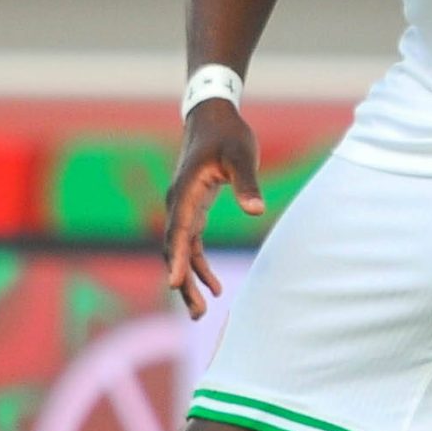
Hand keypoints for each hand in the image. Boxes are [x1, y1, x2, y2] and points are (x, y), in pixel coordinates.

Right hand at [163, 100, 264, 318]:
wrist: (212, 117)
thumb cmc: (229, 135)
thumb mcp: (242, 155)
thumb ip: (247, 182)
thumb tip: (256, 211)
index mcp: (186, 191)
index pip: (179, 231)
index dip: (178, 259)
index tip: (175, 284)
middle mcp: (177, 203)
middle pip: (176, 249)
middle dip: (183, 281)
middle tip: (198, 313)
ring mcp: (183, 207)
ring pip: (181, 251)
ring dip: (189, 280)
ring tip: (202, 311)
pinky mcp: (192, 209)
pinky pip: (192, 244)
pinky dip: (199, 265)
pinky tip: (215, 286)